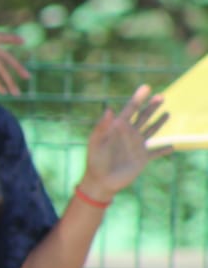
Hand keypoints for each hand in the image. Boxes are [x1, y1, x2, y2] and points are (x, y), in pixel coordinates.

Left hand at [78, 84, 171, 198]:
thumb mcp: (96, 142)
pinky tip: (172, 147)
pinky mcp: (142, 159)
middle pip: (143, 117)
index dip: (138, 98)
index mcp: (118, 129)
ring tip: (167, 114)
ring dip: (159, 123)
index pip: (130, 110)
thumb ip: (102, 127)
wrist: (100, 181)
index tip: (146, 87)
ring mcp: (136, 146)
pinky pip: (155, 153)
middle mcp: (129, 135)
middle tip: (161, 96)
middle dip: (151, 107)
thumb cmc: (95, 160)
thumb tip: (109, 109)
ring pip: (151, 131)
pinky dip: (163, 150)